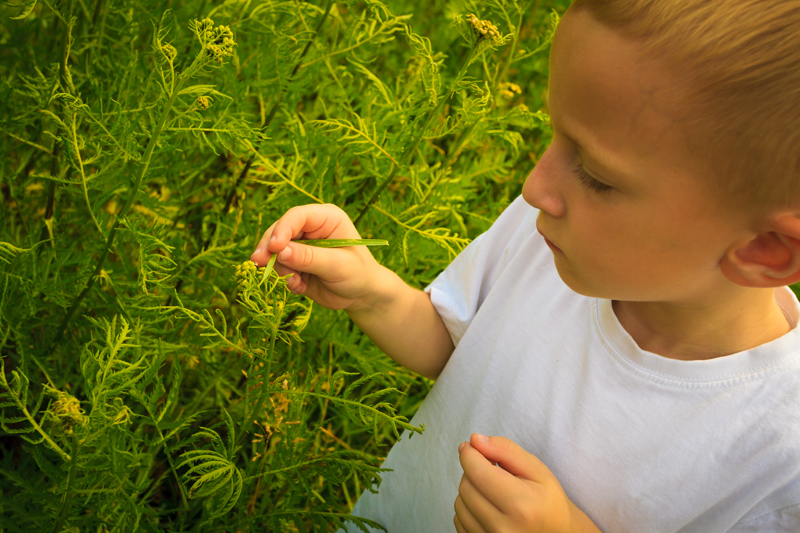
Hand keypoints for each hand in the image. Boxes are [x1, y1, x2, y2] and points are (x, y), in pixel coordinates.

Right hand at [250, 204, 383, 310]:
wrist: (361, 295)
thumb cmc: (358, 274)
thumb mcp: (337, 265)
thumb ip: (309, 258)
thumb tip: (280, 251)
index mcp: (326, 218)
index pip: (297, 216)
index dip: (282, 229)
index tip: (273, 247)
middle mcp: (310, 228)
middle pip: (279, 231)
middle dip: (270, 249)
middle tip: (259, 263)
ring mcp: (301, 245)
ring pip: (275, 251)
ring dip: (280, 269)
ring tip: (297, 283)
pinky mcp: (294, 262)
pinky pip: (278, 267)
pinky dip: (284, 278)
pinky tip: (299, 287)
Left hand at [454, 434, 600, 532]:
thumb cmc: (547, 499)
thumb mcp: (536, 469)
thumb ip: (506, 450)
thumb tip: (475, 440)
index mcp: (521, 505)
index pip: (478, 473)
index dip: (469, 454)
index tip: (469, 446)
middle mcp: (504, 528)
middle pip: (466, 487)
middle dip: (472, 471)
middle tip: (489, 469)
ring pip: (459, 504)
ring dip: (469, 490)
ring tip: (491, 490)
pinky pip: (459, 521)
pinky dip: (467, 508)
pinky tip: (486, 506)